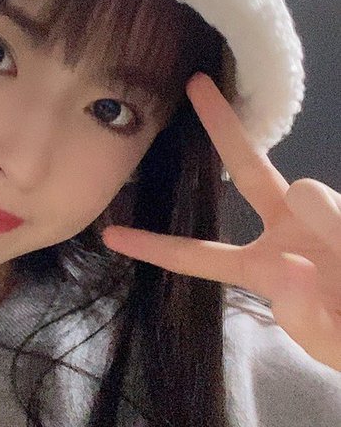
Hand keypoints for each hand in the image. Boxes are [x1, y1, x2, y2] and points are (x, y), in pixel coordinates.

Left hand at [103, 73, 340, 371]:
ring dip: (328, 228)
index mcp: (263, 267)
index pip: (198, 256)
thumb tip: (290, 269)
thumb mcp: (331, 344)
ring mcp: (324, 214)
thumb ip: (307, 317)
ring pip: (307, 192)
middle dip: (223, 125)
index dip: (155, 246)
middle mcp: (287, 231)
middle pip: (250, 171)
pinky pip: (336, 210)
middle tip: (195, 82)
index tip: (108, 234)